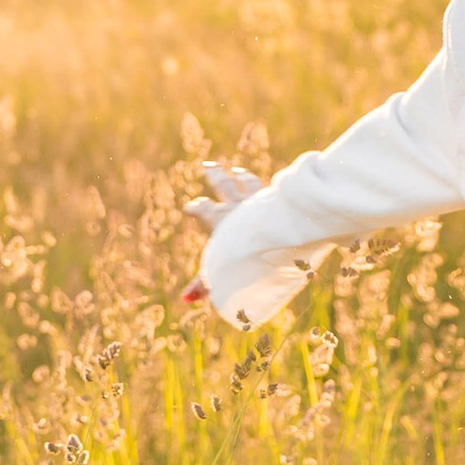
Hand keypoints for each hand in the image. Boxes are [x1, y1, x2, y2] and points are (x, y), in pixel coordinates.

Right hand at [180, 161, 262, 312]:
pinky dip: (261, 184)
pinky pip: (265, 187)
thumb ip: (204, 284)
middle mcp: (234, 205)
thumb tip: (184, 299)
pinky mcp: (274, 199)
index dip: (195, 208)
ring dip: (239, 175)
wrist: (280, 240)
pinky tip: (267, 183)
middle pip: (222, 185)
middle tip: (208, 166)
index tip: (190, 207)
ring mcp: (255, 199)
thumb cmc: (246, 258)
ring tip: (235, 170)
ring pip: (245, 181)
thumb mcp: (220, 272)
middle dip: (215, 175)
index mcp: (217, 219)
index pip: (202, 209)